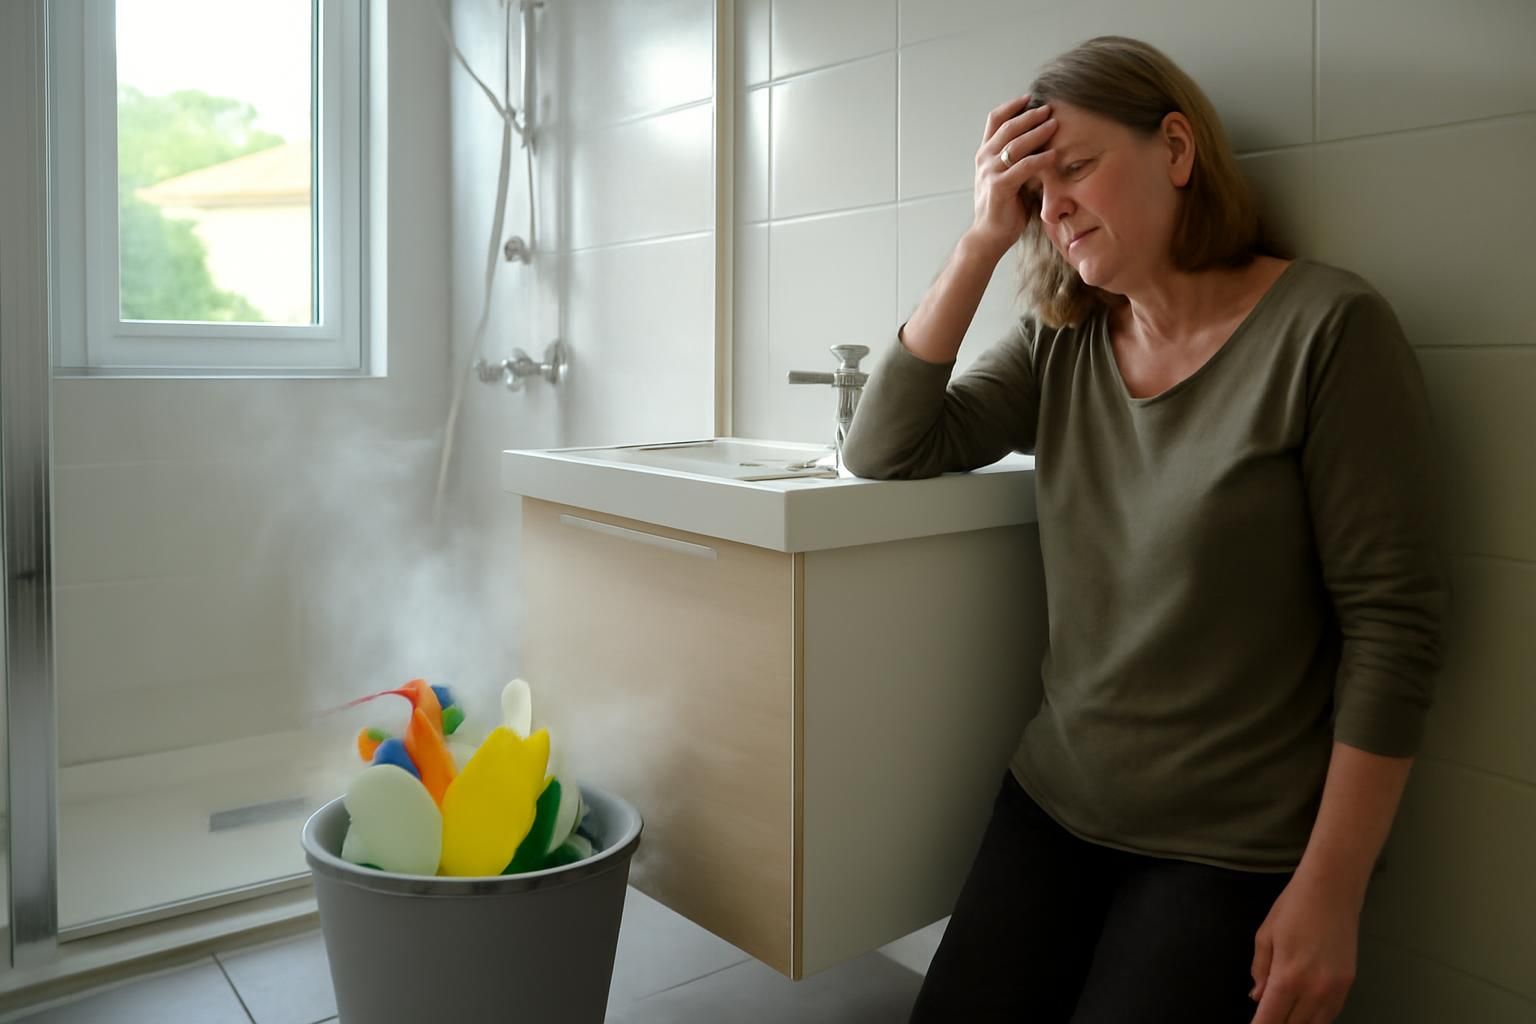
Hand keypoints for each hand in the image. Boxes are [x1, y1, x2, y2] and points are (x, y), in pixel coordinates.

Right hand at [966, 95, 1057, 259]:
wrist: (988, 236)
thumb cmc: (1003, 207)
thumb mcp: (1008, 176)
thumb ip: (1017, 158)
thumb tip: (1041, 140)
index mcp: (985, 154)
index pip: (995, 120)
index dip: (1012, 106)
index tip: (1029, 98)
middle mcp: (985, 159)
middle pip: (1007, 127)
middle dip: (1030, 115)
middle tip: (1049, 109)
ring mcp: (990, 172)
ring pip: (1015, 144)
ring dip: (1037, 132)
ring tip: (1054, 124)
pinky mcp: (1000, 187)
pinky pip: (1023, 167)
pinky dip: (1040, 159)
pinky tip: (1054, 156)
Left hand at [1250, 871, 1359, 1023]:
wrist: (1332, 890)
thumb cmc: (1292, 908)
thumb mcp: (1265, 936)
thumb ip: (1260, 971)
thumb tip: (1257, 998)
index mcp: (1288, 977)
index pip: (1271, 1018)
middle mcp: (1314, 989)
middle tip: (1266, 1019)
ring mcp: (1335, 989)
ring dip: (1297, 1023)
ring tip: (1283, 1017)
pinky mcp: (1349, 984)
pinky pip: (1332, 1013)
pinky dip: (1316, 1018)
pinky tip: (1305, 1013)